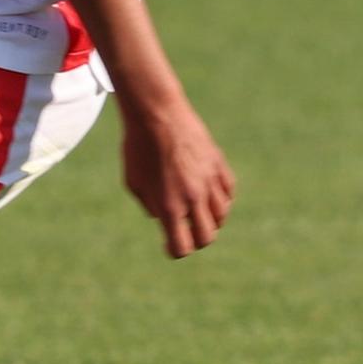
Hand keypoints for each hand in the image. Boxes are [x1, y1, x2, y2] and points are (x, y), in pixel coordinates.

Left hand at [117, 96, 235, 257]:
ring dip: (209, 219)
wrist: (156, 113)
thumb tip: (164, 218)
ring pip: (221, 216)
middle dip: (196, 239)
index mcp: (169, 206)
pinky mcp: (219, 165)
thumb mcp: (134, 182)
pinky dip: (220, 198)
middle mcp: (193, 198)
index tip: (169, 245)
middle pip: (207, 237)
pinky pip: (228, 193)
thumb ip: (150, 206)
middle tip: (186, 231)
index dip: (175, 250)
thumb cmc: (137, 148)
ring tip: (196, 210)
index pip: (182, 247)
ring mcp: (209, 181)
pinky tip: (207, 193)